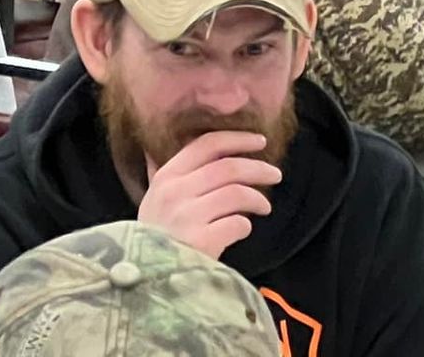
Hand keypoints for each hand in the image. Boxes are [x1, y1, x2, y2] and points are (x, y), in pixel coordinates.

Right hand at [136, 129, 280, 261]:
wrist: (148, 283)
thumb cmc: (155, 240)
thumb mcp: (154, 202)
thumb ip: (172, 175)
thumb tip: (191, 146)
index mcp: (166, 177)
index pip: (207, 144)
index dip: (238, 139)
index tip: (260, 141)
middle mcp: (174, 192)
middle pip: (228, 167)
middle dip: (258, 168)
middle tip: (275, 174)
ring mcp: (186, 217)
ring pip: (237, 193)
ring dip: (257, 199)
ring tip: (264, 207)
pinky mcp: (200, 242)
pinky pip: (237, 224)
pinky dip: (246, 225)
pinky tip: (243, 229)